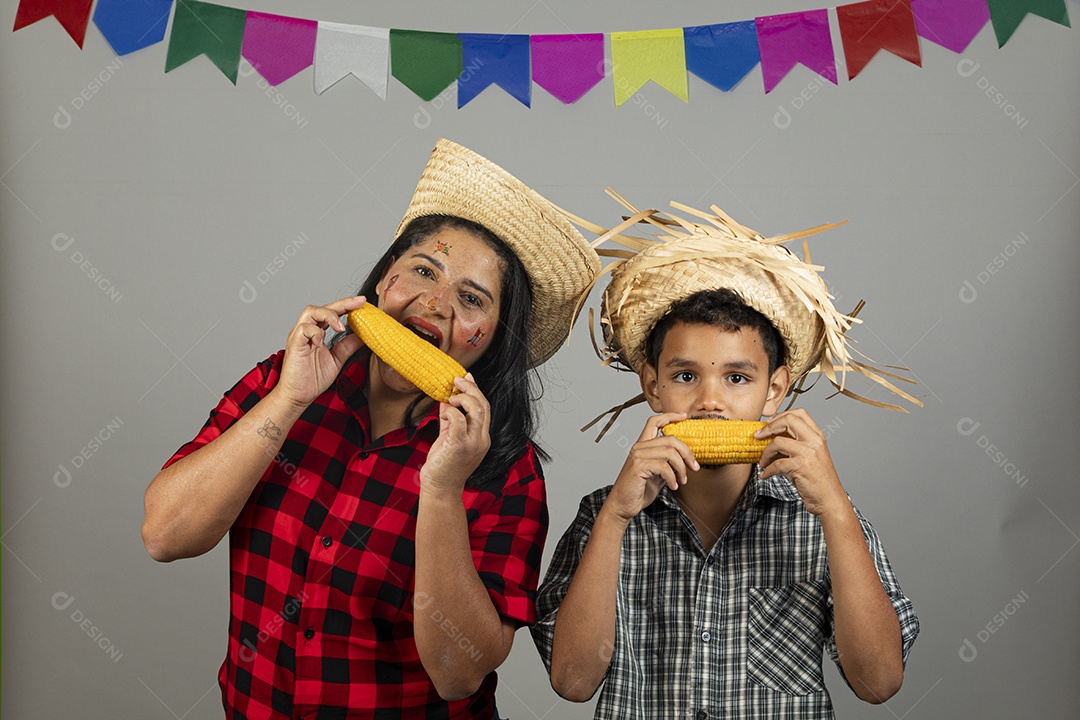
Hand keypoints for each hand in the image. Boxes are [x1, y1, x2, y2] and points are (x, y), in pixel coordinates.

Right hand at [273, 296, 366, 409]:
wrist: (297, 396)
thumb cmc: (312, 379)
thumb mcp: (336, 360)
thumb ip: (347, 347)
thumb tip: (363, 336)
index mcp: (316, 333)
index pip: (331, 312)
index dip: (346, 305)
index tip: (362, 302)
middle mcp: (306, 331)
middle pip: (321, 307)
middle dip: (342, 303)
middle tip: (359, 303)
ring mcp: (299, 336)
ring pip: (311, 311)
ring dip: (328, 315)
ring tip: (340, 328)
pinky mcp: (294, 344)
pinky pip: (303, 329)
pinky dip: (316, 332)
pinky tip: (322, 343)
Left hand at [420, 374, 490, 494]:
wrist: (440, 489)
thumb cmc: (444, 466)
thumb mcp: (449, 438)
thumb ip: (450, 420)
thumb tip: (446, 401)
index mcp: (482, 437)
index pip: (485, 408)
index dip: (476, 390)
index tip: (466, 378)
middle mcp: (481, 439)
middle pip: (483, 405)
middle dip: (471, 388)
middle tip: (457, 380)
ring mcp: (472, 442)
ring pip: (477, 409)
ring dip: (463, 397)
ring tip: (451, 397)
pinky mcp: (458, 445)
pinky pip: (458, 420)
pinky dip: (450, 412)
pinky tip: (443, 414)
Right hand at [603, 412, 697, 522]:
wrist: (622, 506)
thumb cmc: (639, 491)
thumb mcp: (657, 474)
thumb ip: (668, 463)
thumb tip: (686, 459)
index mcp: (642, 446)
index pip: (654, 422)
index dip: (670, 416)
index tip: (684, 416)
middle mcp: (639, 447)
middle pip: (670, 438)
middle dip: (687, 453)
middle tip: (694, 468)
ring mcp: (638, 456)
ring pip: (670, 452)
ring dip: (681, 468)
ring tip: (682, 480)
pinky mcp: (638, 466)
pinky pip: (664, 466)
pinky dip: (672, 477)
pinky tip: (673, 486)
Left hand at [756, 408, 847, 516]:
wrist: (829, 499)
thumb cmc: (816, 479)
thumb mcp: (808, 456)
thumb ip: (793, 444)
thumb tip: (768, 439)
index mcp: (817, 436)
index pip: (799, 413)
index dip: (780, 416)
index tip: (769, 424)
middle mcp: (814, 441)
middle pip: (788, 420)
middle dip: (769, 427)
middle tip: (758, 436)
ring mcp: (809, 453)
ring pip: (778, 442)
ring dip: (765, 453)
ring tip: (762, 462)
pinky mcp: (801, 467)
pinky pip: (777, 463)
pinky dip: (768, 470)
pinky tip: (766, 475)